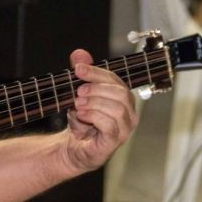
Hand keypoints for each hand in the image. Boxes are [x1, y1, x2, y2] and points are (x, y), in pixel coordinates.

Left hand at [64, 49, 137, 171]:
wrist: (71, 147)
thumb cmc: (81, 121)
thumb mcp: (79, 94)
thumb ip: (81, 74)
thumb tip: (79, 54)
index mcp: (124, 99)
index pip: (116, 80)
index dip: (96, 72)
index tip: (77, 69)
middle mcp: (129, 114)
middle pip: (120, 93)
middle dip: (96, 88)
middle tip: (78, 91)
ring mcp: (124, 130)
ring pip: (116, 108)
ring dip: (94, 103)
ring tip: (78, 104)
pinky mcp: (114, 142)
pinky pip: (110, 125)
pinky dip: (93, 116)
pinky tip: (81, 115)